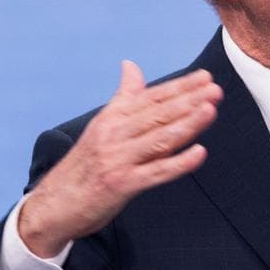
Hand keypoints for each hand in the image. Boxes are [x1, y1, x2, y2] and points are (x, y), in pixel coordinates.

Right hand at [18, 61, 221, 256]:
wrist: (54, 204)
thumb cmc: (84, 165)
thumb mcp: (101, 125)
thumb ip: (123, 97)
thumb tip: (130, 65)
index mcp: (111, 118)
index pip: (151, 97)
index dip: (179, 87)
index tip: (204, 77)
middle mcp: (114, 134)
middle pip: (158, 114)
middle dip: (189, 100)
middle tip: (215, 89)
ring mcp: (118, 159)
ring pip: (159, 138)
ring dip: (187, 123)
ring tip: (211, 110)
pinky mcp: (121, 184)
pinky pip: (155, 172)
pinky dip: (179, 163)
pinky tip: (199, 153)